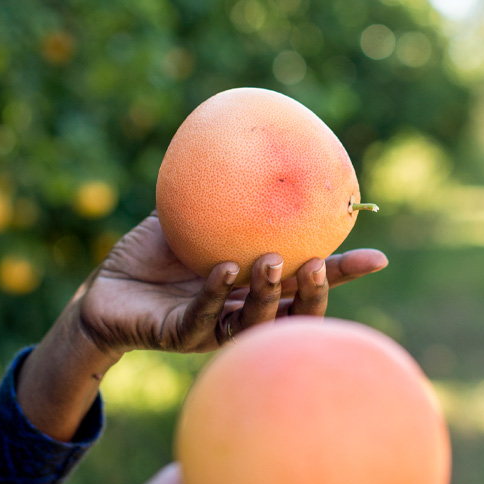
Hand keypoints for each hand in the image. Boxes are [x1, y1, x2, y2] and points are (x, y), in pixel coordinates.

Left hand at [77, 212, 387, 354]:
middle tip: (317, 266)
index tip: (378, 258)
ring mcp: (214, 329)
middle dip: (311, 296)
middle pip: (291, 314)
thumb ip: (225, 194)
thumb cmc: (152, 253)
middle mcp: (242, 312)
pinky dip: (217, 293)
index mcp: (254, 288)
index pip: (306, 283)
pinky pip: (205, 318)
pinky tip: (224, 269)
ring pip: (254, 324)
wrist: (105, 289)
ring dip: (268, 295)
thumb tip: (262, 148)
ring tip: (272, 262)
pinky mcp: (180, 335)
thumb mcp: (191, 216)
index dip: (341, 274)